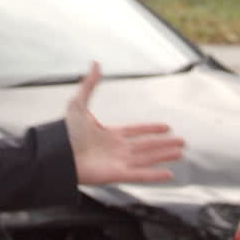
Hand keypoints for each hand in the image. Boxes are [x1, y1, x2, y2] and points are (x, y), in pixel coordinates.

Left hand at [66, 62, 185, 184]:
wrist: (57, 155)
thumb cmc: (64, 133)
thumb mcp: (78, 104)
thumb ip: (89, 85)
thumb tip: (95, 64)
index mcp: (109, 134)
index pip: (136, 131)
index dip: (151, 129)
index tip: (166, 127)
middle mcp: (116, 149)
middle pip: (146, 146)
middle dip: (164, 145)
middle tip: (182, 142)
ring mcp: (118, 162)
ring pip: (147, 159)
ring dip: (164, 156)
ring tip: (181, 153)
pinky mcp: (117, 175)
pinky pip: (141, 175)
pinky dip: (156, 175)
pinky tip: (169, 174)